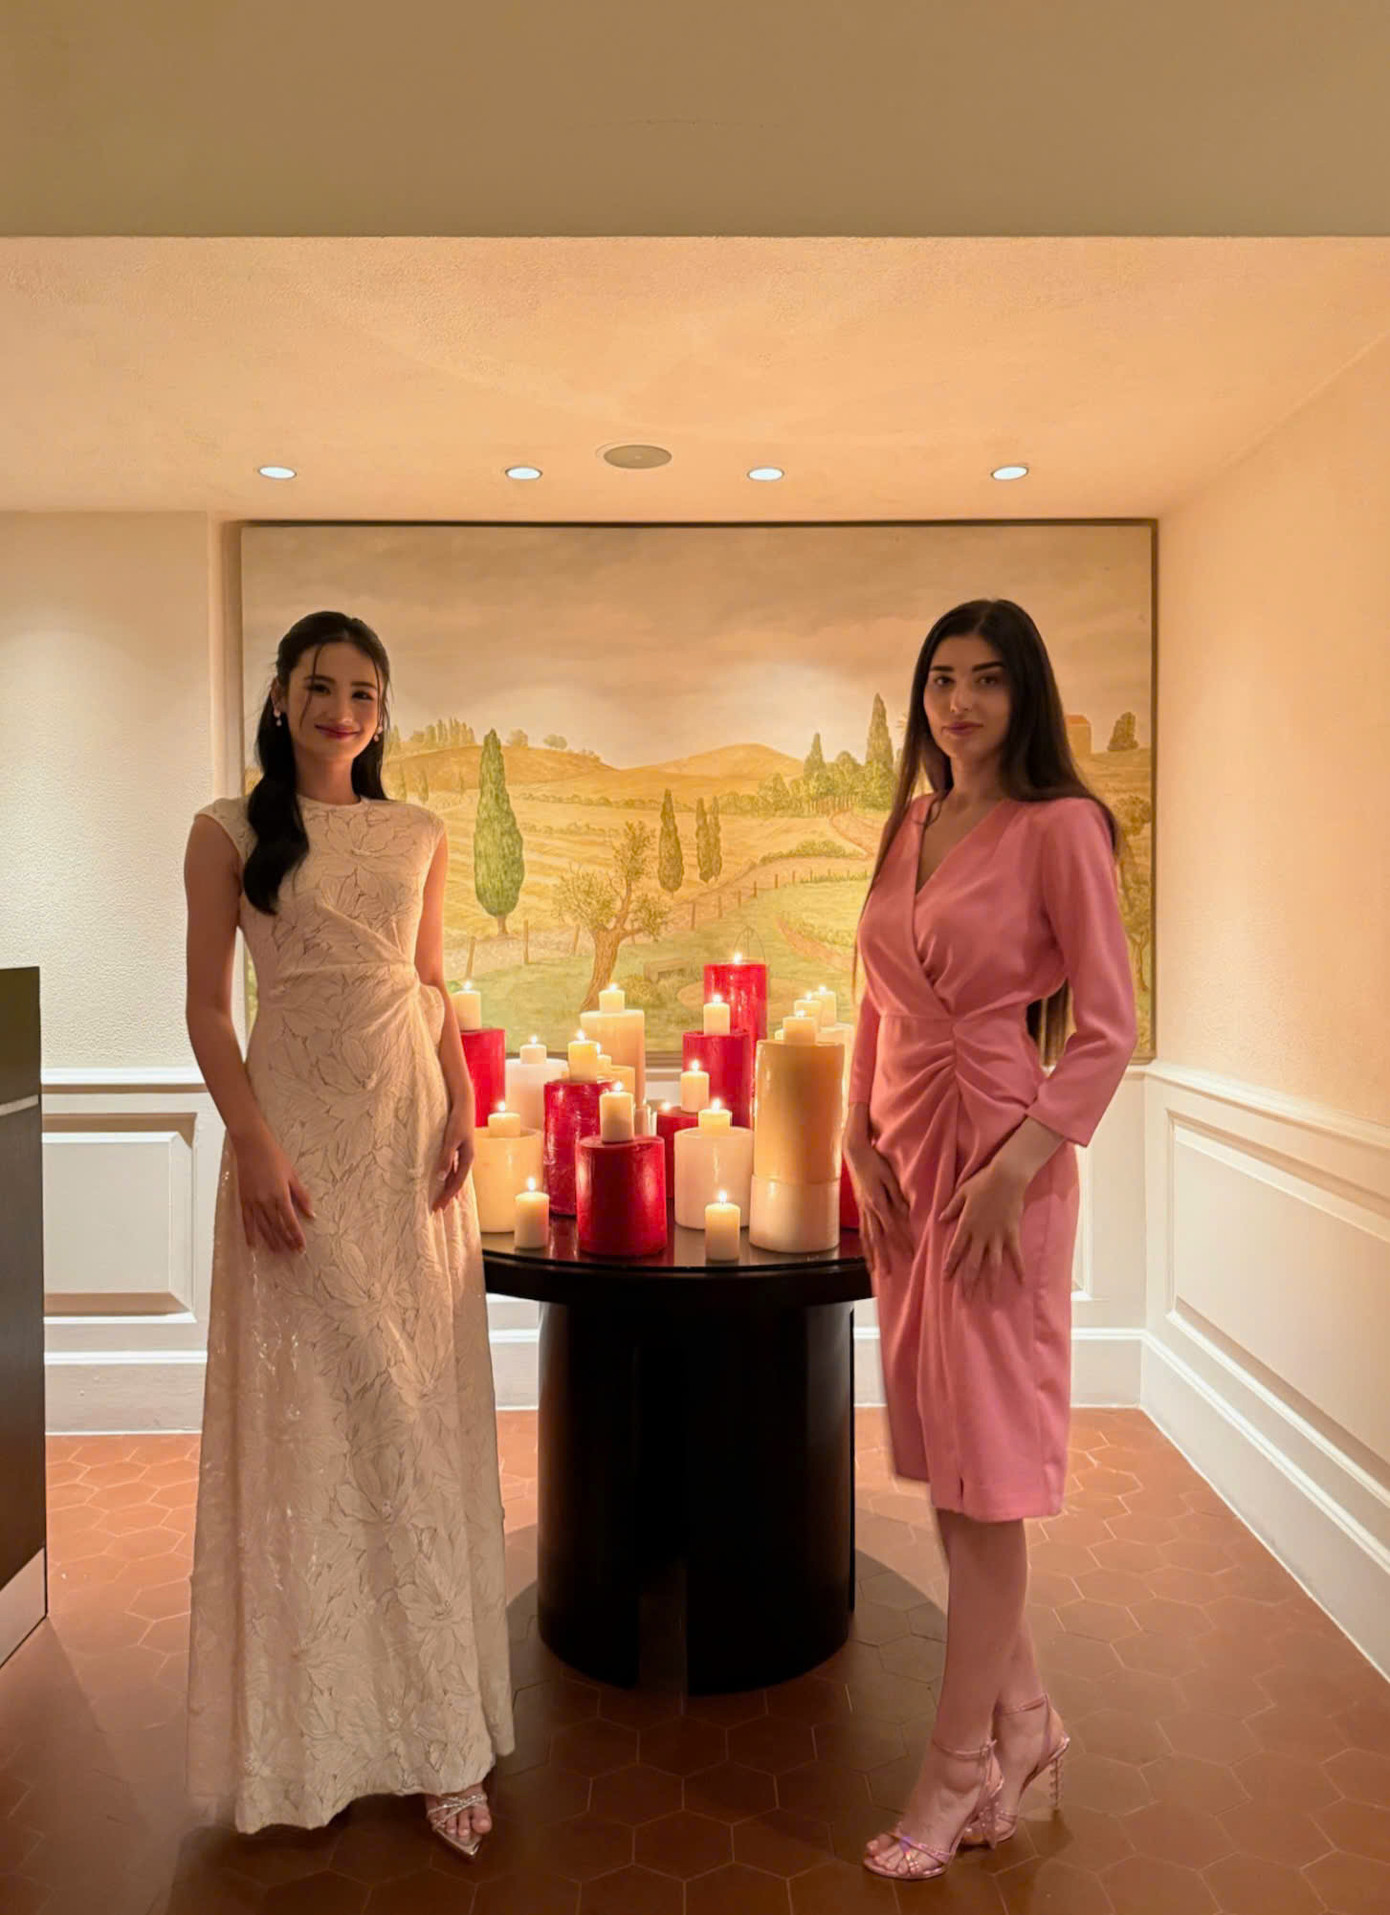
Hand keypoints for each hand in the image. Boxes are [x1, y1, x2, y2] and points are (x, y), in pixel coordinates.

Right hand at [233, 1129, 314, 1253]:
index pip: (290, 1221)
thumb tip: (311, 1214)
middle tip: (292, 1252)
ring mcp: (253, 1201)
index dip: (296, 1236)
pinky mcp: (244, 1199)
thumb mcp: (292, 1175)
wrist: (252, 1146)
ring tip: (278, 1252)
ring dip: (271, 1240)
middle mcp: (266, 1201)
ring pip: (263, 1227)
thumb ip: (301, 1195)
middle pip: (277, 1227)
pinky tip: (253, 1245)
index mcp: (280, 1194)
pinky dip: (250, 1234)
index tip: (301, 1247)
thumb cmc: (274, 1157)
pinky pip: (246, 1221)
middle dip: (286, 1241)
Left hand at [432, 1102, 474, 1210]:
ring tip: (442, 1200)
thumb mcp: (450, 1139)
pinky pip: (454, 1168)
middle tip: (437, 1209)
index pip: (456, 1183)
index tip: (437, 1207)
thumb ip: (446, 1157)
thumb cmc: (458, 1120)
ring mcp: (463, 1154)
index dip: (447, 1196)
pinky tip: (444, 1181)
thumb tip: (440, 1177)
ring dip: (449, 1188)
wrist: (464, 1104)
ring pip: (456, 1176)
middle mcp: (467, 1159)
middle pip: (457, 1182)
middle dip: (448, 1196)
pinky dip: (449, 1178)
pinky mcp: (459, 1149)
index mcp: (467, 1158)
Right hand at [844, 1132, 913, 1274]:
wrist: (854, 1152)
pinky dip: (865, 1243)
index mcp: (877, 1202)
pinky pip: (862, 1229)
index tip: (911, 1254)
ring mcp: (862, 1209)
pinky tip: (867, 1250)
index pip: (891, 1227)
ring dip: (870, 1254)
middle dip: (882, 1256)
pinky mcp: (859, 1206)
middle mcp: (868, 1209)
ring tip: (873, 1269)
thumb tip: (907, 1213)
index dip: (901, 1242)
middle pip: (876, 1237)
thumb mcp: (890, 1176)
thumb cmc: (875, 1161)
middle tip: (887, 1273)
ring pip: (866, 1236)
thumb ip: (897, 1196)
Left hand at [941, 1158, 1026, 1294]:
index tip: (946, 1278)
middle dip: (968, 1282)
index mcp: (966, 1225)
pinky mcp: (1012, 1234)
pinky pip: (1015, 1255)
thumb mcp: (962, 1193)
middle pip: (972, 1263)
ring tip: (991, 1299)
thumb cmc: (982, 1182)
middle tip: (966, 1299)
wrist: (1006, 1178)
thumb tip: (940, 1219)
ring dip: (991, 1282)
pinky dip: (1019, 1268)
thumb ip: (951, 1208)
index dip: (950, 1265)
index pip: (955, 1250)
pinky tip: (1022, 1281)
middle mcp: (980, 1235)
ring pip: (993, 1265)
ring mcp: (997, 1236)